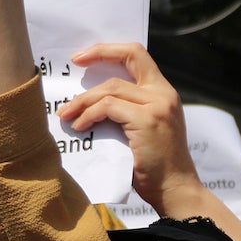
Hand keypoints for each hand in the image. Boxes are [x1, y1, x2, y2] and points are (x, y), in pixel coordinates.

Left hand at [58, 44, 200, 211]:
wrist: (174, 190)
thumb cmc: (154, 167)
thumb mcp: (142, 130)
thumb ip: (126, 111)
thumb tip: (89, 103)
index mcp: (164, 93)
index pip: (138, 55)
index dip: (110, 50)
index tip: (83, 56)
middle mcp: (164, 94)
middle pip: (127, 59)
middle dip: (96, 55)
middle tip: (72, 65)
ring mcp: (158, 105)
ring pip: (111, 88)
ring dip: (84, 100)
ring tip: (67, 114)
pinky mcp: (147, 120)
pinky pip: (108, 107)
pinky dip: (89, 115)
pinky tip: (80, 127)